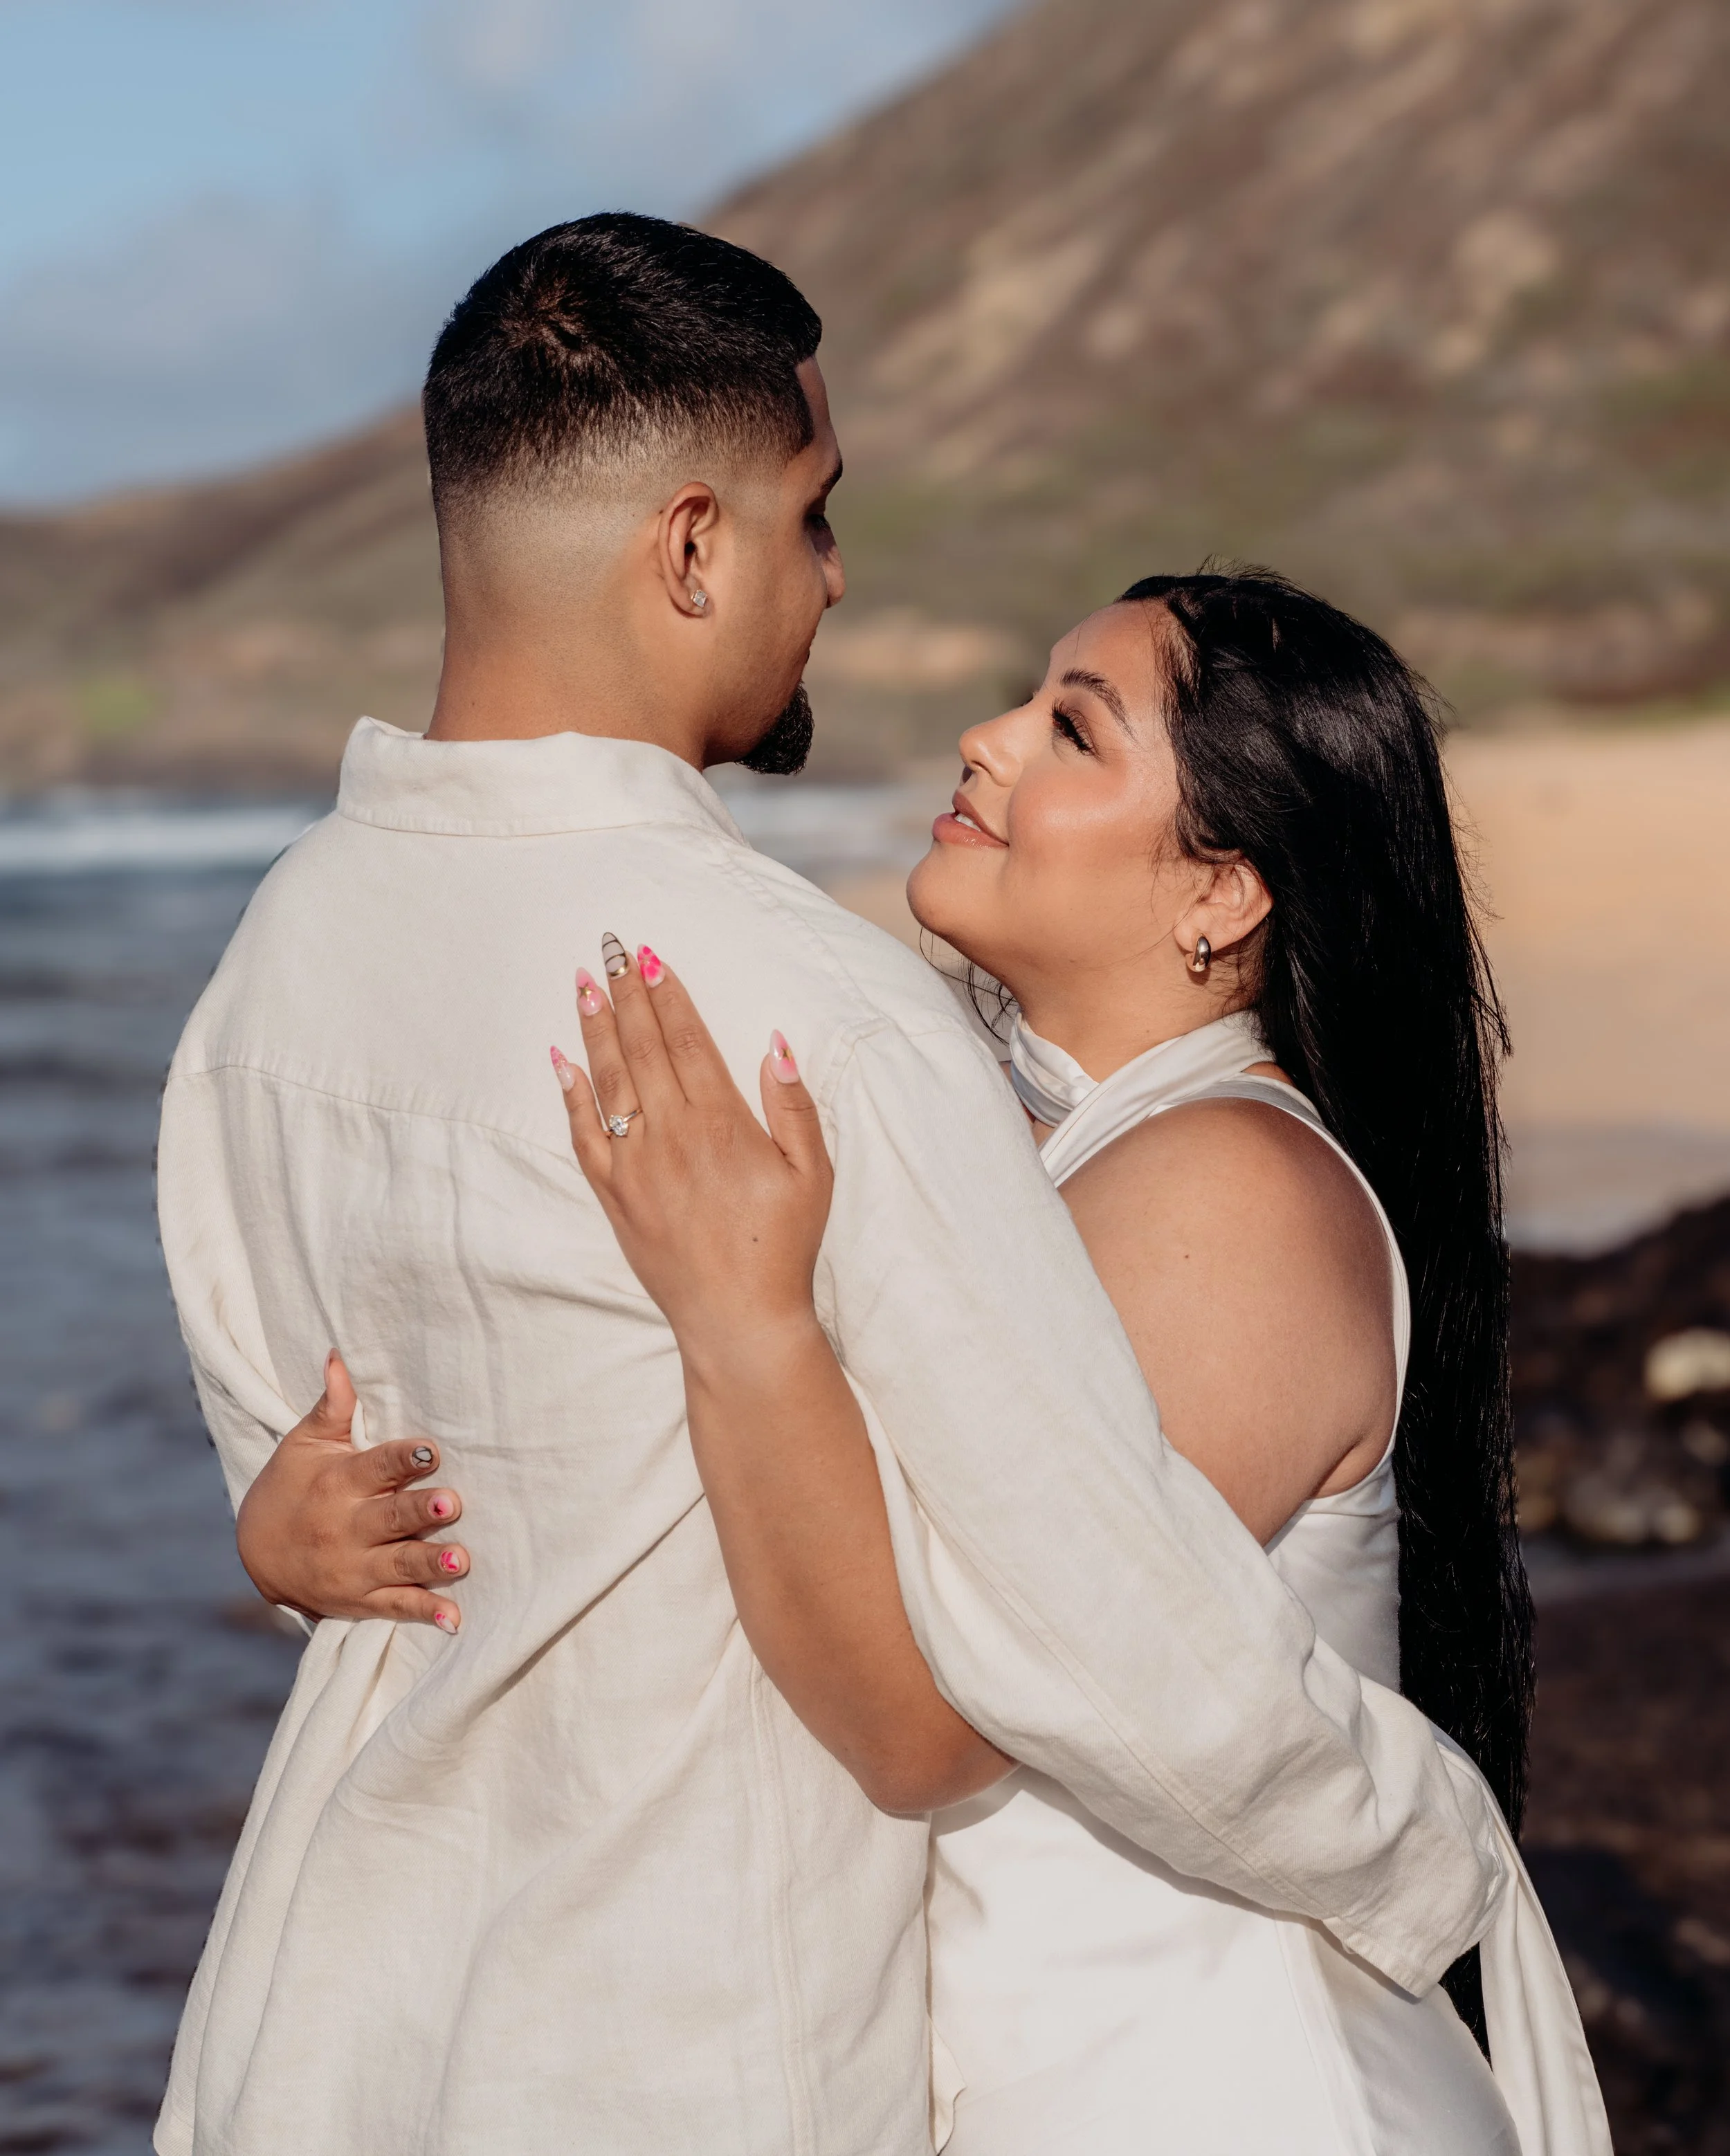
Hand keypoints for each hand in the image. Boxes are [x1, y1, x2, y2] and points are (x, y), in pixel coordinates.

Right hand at [235, 1353, 469, 1629]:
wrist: (257, 1552)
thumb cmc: (292, 1484)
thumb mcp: (304, 1444)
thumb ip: (332, 1406)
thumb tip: (338, 1355)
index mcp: (337, 1483)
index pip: (375, 1468)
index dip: (403, 1459)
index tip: (432, 1450)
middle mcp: (345, 1528)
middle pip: (389, 1518)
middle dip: (420, 1511)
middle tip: (453, 1502)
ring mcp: (354, 1569)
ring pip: (398, 1566)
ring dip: (430, 1564)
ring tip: (461, 1560)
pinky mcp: (361, 1601)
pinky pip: (397, 1608)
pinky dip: (426, 1615)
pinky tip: (454, 1620)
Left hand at [552, 939, 832, 1358]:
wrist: (738, 1319)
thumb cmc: (782, 1246)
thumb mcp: (812, 1174)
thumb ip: (793, 1107)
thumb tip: (776, 1045)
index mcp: (720, 1123)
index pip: (687, 1041)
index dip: (667, 995)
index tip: (650, 956)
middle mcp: (670, 1135)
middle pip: (642, 1048)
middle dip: (626, 994)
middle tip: (610, 947)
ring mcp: (635, 1165)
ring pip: (607, 1080)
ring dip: (595, 1028)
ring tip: (584, 984)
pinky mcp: (613, 1195)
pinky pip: (583, 1134)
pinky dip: (571, 1094)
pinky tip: (561, 1060)